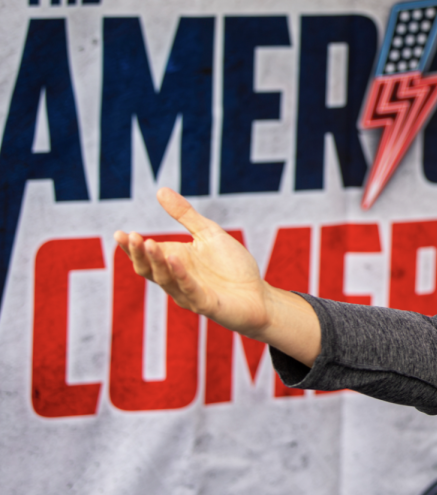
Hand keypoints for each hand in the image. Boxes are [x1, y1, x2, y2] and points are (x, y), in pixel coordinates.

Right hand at [114, 188, 271, 337]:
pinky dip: (181, 275)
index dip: (132, 247)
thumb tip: (160, 190)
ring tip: (149, 243)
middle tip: (129, 237)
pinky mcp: (207, 304)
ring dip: (157, 262)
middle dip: (139, 254)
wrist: (258, 295)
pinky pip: (190, 290)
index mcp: (174, 263)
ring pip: (166, 280)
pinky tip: (175, 258)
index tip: (119, 233)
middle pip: (149, 270)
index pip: (146, 256)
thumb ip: (185, 215)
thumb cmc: (232, 266)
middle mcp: (176, 280)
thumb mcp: (208, 234)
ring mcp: (189, 294)